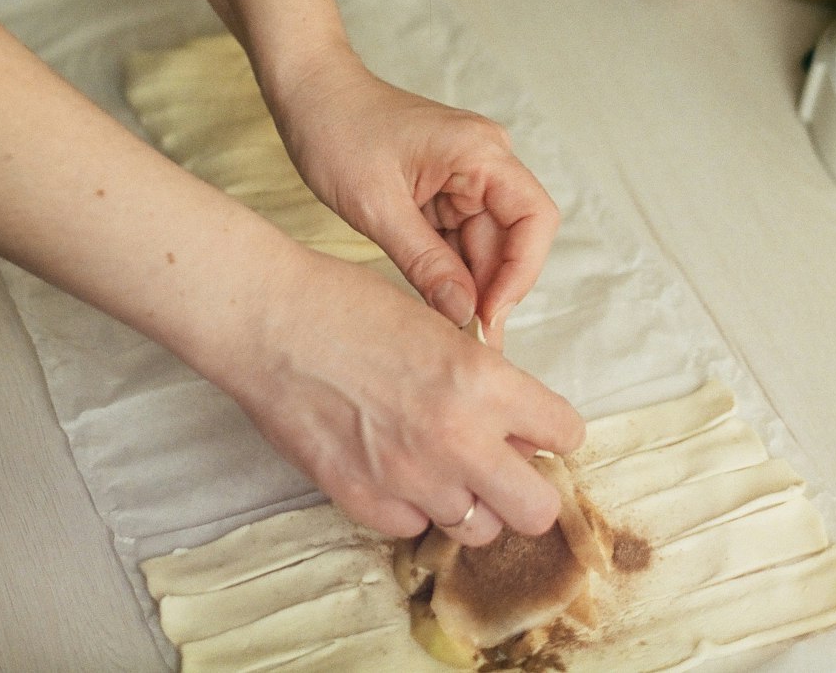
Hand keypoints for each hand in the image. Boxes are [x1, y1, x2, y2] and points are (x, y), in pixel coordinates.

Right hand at [221, 243, 584, 544]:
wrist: (270, 321)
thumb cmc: (347, 305)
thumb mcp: (436, 324)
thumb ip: (482, 379)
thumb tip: (512, 421)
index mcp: (482, 382)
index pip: (565, 433)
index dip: (552, 427)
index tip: (536, 426)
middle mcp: (455, 439)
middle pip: (537, 510)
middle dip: (528, 487)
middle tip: (504, 462)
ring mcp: (408, 479)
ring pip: (477, 528)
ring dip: (470, 499)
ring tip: (441, 461)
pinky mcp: (363, 502)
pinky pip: (414, 527)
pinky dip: (413, 504)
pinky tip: (393, 463)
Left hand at [270, 45, 558, 349]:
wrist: (309, 93)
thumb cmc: (337, 130)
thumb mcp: (376, 205)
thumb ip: (425, 262)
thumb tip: (464, 314)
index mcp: (480, 152)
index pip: (534, 219)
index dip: (521, 273)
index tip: (488, 318)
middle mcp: (485, 160)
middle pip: (512, 237)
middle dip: (491, 289)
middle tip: (466, 343)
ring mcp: (465, 175)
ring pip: (486, 244)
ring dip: (469, 285)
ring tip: (445, 331)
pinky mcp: (444, 188)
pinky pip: (460, 237)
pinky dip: (448, 270)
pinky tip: (434, 302)